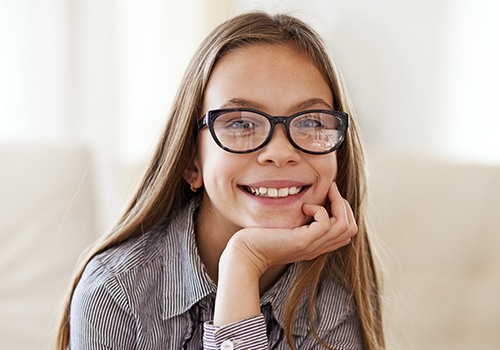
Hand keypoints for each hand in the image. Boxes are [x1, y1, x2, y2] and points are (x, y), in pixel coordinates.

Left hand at [225, 182, 356, 275]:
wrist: (246, 254)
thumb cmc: (261, 238)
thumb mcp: (287, 227)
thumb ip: (301, 219)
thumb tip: (309, 200)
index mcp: (316, 244)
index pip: (347, 231)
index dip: (344, 211)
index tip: (329, 194)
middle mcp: (318, 247)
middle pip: (351, 229)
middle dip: (344, 205)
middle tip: (330, 189)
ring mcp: (312, 245)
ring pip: (344, 226)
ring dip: (337, 203)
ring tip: (324, 191)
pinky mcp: (302, 241)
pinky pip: (325, 224)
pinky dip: (320, 210)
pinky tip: (305, 206)